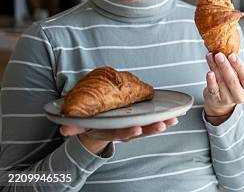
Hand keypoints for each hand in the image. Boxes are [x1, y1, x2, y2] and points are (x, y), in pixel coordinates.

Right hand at [60, 117, 178, 154]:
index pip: (118, 133)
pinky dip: (164, 120)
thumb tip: (64, 129)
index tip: (136, 129)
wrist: (93, 128)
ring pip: (147, 129)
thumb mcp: (80, 125)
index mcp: (108, 131)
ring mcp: (130, 129)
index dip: (127, 131)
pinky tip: (176, 116)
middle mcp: (121, 132)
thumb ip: (73, 127)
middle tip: (162, 125)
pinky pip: (151, 123)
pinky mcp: (137, 124)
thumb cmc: (89, 120)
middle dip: (150, 129)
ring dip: (160, 125)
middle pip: (138, 132)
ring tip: (172, 120)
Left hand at [204, 52, 243, 124]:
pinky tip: (209, 72)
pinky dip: (211, 80)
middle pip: (232, 80)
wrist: (221, 100)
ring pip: (221, 81)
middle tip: (219, 55)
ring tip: (210, 56)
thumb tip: (227, 46)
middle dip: (225, 66)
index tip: (232, 55)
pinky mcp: (216, 100)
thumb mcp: (237, 75)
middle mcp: (240, 95)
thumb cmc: (231, 83)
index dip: (238, 65)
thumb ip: (234, 64)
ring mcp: (228, 99)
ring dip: (214, 67)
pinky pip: (213, 89)